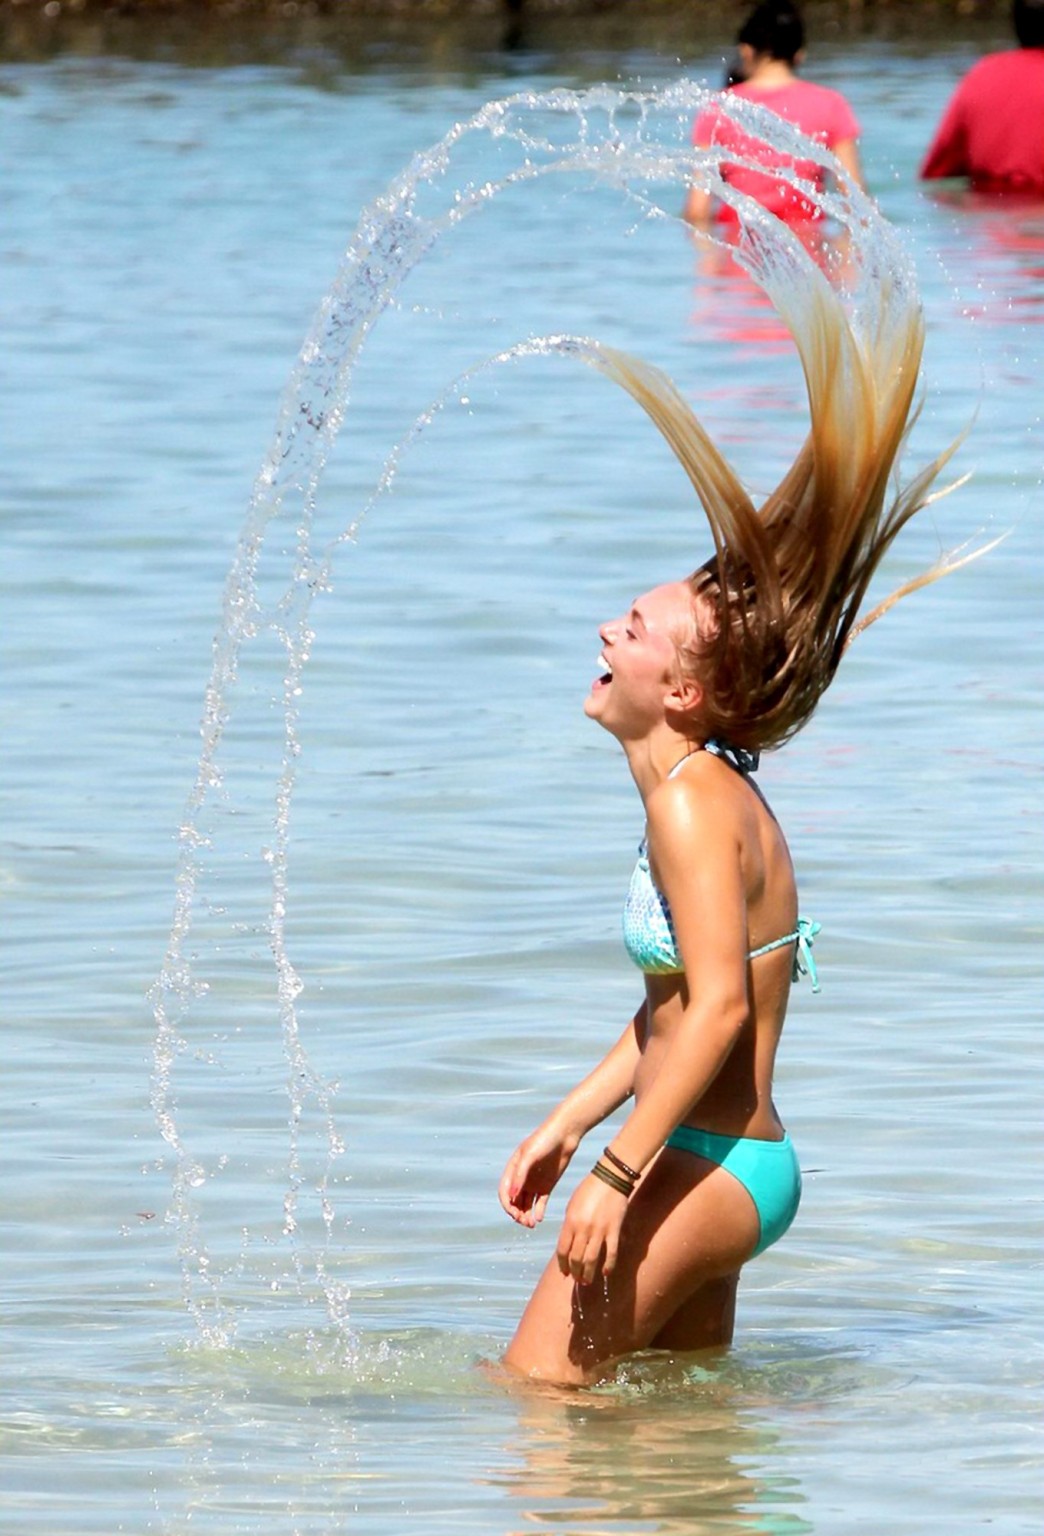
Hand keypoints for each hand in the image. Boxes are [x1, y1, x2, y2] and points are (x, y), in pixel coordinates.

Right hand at [498, 1122, 578, 1228]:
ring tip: (531, 1224)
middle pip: (514, 1201)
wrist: (565, 1134)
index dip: (507, 1205)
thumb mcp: (530, 1155)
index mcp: (512, 1169)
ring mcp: (534, 1182)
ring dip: (526, 1216)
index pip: (504, 1192)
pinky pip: (540, 1203)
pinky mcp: (547, 1186)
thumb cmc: (545, 1140)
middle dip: (516, 1214)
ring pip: (526, 1205)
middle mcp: (521, 1178)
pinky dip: (538, 1212)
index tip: (514, 1214)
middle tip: (524, 1223)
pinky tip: (539, 1218)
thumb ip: (520, 1174)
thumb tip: (512, 1196)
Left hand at [556, 1171, 627, 1285]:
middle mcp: (583, 1229)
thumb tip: (568, 1245)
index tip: (564, 1272)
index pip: (563, 1250)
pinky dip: (608, 1266)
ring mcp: (599, 1231)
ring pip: (591, 1260)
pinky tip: (605, 1273)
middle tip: (576, 1279)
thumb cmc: (588, 1190)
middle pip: (576, 1258)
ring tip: (587, 1281)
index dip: (563, 1264)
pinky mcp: (614, 1230)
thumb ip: (569, 1226)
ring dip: (588, 1274)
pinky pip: (611, 1253)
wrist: (610, 1178)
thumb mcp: (572, 1206)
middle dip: (575, 1272)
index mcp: (570, 1222)